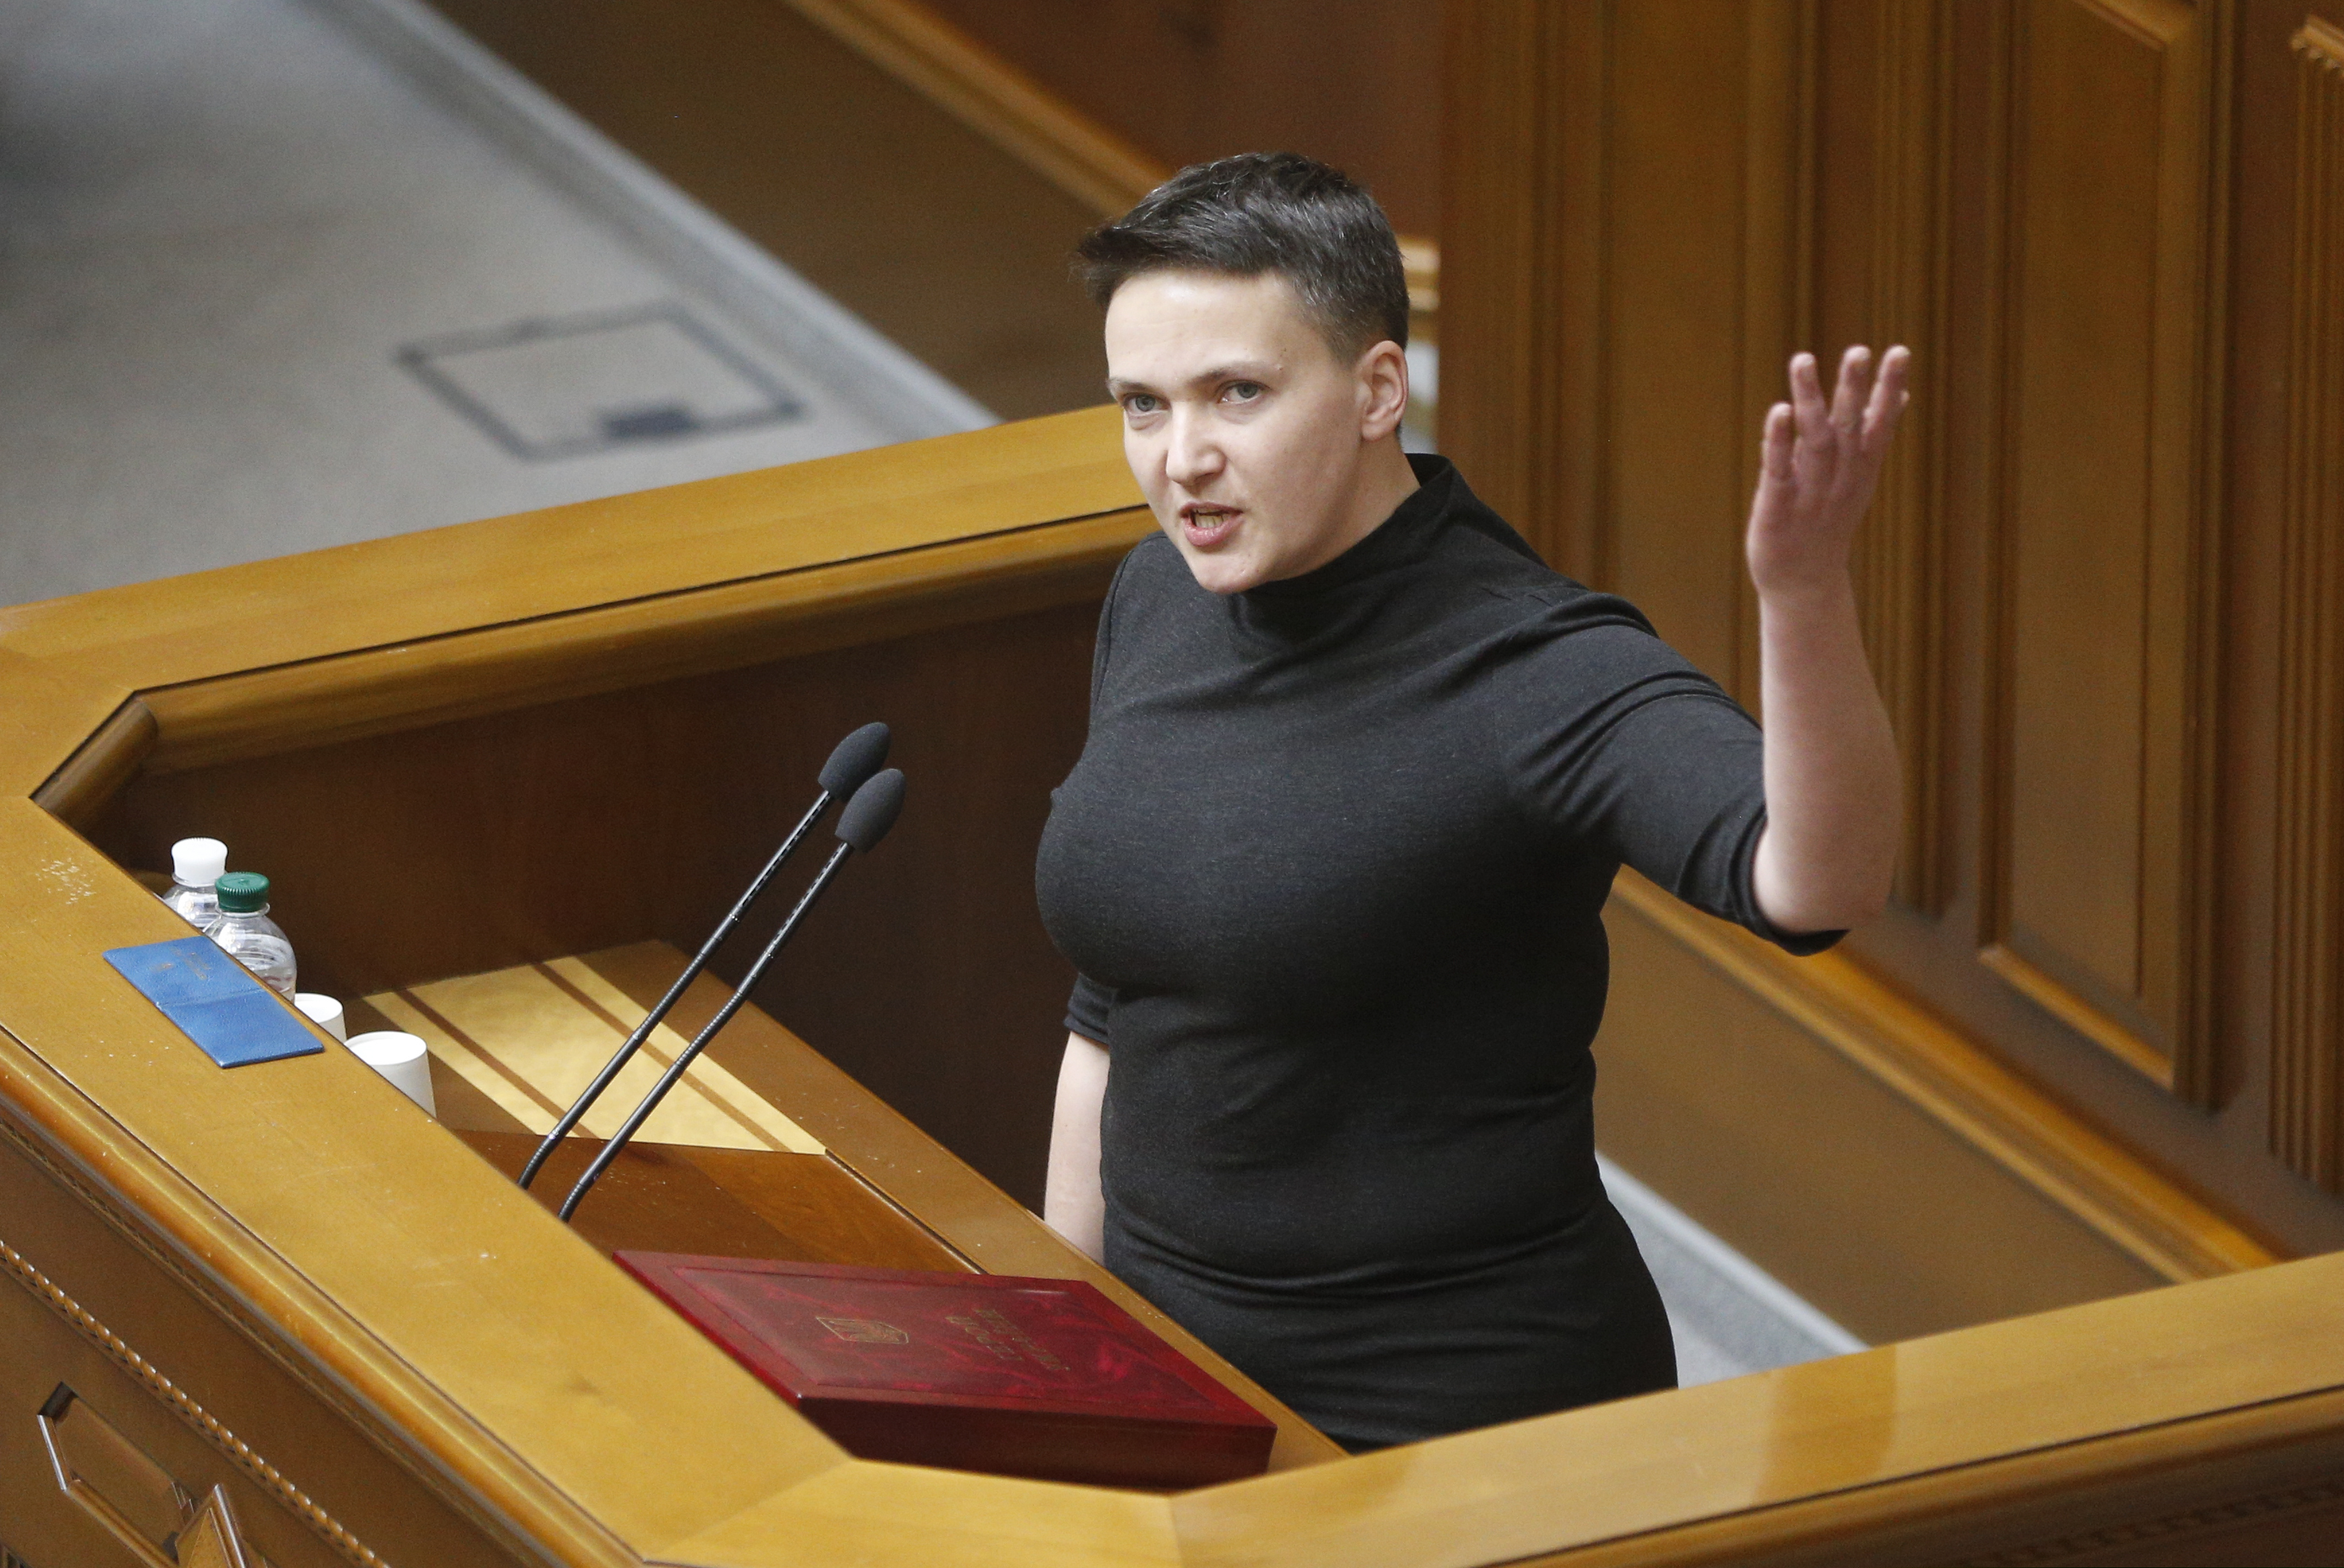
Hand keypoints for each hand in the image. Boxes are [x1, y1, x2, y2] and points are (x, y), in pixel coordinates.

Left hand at [1746, 345, 1910, 600]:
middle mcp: (1840, 480)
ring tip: (1803, 359)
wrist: (1804, 587)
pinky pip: (1779, 472)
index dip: (1889, 389)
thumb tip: (1901, 395)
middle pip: (1850, 429)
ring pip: (1813, 442)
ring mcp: (1810, 496)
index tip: (1899, 351)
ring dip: (1810, 400)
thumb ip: (1873, 436)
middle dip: (1855, 389)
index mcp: (1860, 470)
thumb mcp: (1858, 479)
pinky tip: (1778, 411)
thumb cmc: (1828, 521)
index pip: (1880, 424)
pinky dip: (1779, 442)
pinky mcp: (1777, 511)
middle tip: (1859, 350)